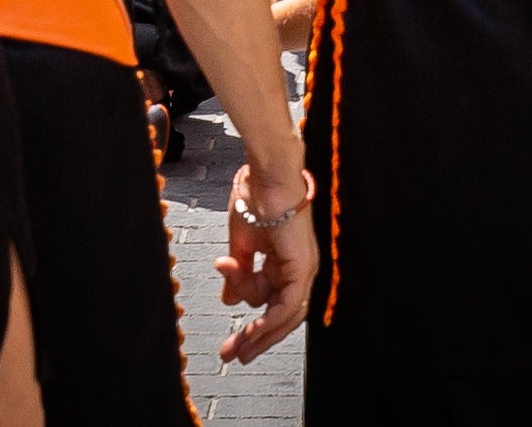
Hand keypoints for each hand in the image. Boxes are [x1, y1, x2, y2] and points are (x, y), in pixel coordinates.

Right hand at [219, 167, 319, 358]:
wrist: (263, 175)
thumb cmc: (254, 198)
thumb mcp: (240, 244)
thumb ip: (237, 274)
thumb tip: (228, 301)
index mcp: (283, 263)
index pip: (269, 303)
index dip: (250, 322)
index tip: (230, 339)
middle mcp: (297, 269)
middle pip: (281, 317)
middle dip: (256, 338)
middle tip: (233, 355)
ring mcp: (303, 269)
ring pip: (287, 316)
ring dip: (262, 335)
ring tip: (240, 348)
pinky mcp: (302, 266)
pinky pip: (289, 304)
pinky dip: (272, 320)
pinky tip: (254, 329)